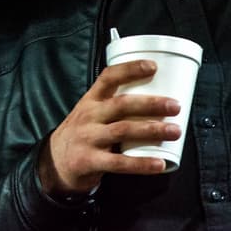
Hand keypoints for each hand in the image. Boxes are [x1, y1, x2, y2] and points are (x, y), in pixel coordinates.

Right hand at [38, 60, 180, 195]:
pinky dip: (141, 163)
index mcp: (91, 100)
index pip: (108, 77)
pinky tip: (159, 164)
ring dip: (151, 130)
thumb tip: (158, 99)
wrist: (54, 163)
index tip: (153, 66)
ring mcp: (88, 138)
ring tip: (175, 131)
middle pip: (121, 104)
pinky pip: (119, 163)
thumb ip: (115, 107)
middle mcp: (89, 116)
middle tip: (175, 105)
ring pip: (123, 130)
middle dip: (151, 103)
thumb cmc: (83, 134)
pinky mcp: (89, 161)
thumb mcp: (90, 113)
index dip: (130, 69)